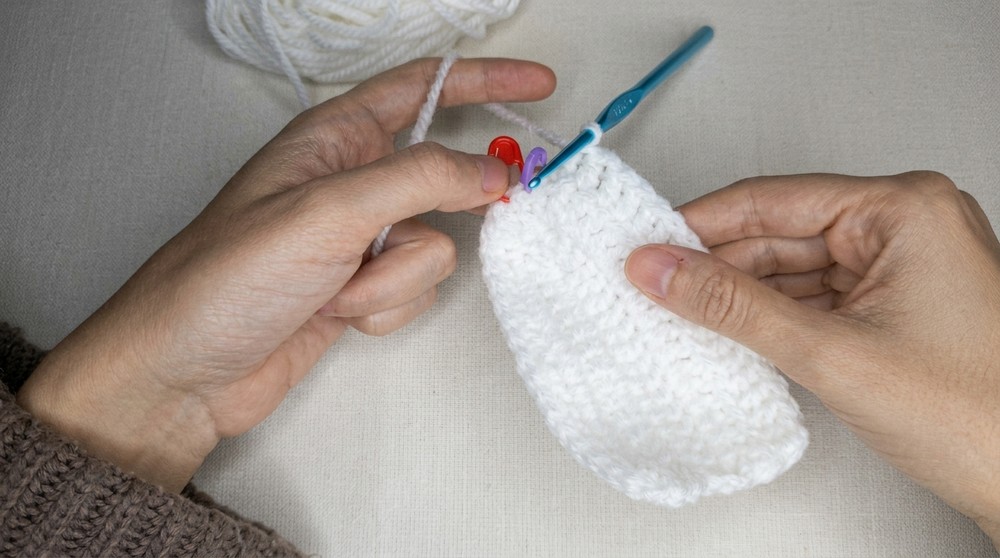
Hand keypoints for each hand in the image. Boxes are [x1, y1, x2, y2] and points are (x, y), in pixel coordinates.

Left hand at [17, 58, 555, 490]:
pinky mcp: (360, 287)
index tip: (538, 83)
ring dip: (398, 273)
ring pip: (436, 241)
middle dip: (459, 199)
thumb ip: (419, 180)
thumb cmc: (221, 279)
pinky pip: (416, 287)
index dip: (484, 79)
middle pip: (442, 172)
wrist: (185, 372)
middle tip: (492, 205)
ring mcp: (357, 239)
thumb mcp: (327, 211)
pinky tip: (340, 311)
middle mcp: (349, 182)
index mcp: (333, 138)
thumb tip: (490, 171)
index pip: (423, 87)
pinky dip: (388, 306)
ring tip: (341, 283)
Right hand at [625, 172, 999, 543]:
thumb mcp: (831, 353)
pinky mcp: (892, 306)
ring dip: (740, 294)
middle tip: (654, 285)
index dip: (700, 224)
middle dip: (717, 265)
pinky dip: (771, 316)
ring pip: (793, 268)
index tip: (648, 244)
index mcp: (904, 210)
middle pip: (780, 233)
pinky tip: (732, 331)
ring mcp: (900, 268)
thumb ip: (734, 307)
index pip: (773, 200)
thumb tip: (662, 270)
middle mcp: (905, 227)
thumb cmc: (977, 416)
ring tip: (681, 313)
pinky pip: (814, 296)